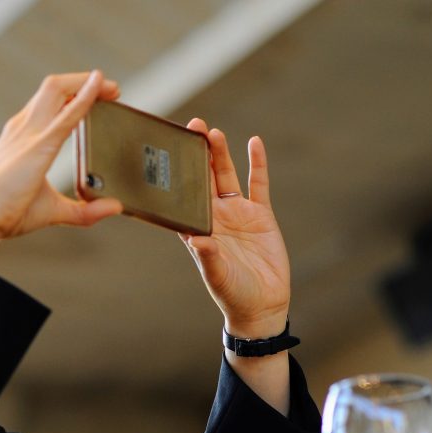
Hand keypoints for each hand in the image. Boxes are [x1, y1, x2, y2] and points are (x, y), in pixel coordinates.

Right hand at [0, 70, 123, 264]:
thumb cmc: (5, 214)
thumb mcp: (51, 210)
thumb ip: (83, 211)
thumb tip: (113, 207)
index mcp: (21, 138)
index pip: (48, 103)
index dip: (74, 93)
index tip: (97, 95)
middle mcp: (23, 128)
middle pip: (54, 87)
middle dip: (83, 81)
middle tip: (111, 90)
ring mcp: (28, 133)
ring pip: (57, 88)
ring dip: (86, 83)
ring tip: (111, 88)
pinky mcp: (39, 145)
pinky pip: (67, 114)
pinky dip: (86, 97)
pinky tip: (100, 87)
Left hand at [179, 119, 290, 338]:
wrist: (262, 305)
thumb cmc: (232, 294)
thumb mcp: (217, 276)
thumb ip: (208, 257)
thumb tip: (197, 241)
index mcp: (197, 229)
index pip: (182, 197)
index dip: (176, 176)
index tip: (169, 153)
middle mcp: (214, 217)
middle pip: (202, 179)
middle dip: (197, 154)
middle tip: (191, 127)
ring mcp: (237, 214)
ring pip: (226, 177)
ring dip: (220, 154)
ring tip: (213, 131)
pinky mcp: (260, 215)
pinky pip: (259, 184)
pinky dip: (258, 164)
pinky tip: (254, 142)